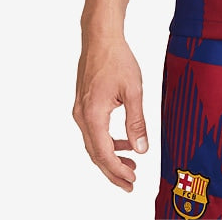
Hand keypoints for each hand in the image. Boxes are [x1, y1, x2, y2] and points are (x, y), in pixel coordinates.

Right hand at [73, 34, 148, 190]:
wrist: (101, 38)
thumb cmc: (117, 59)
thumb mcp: (133, 91)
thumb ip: (137, 122)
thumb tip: (141, 149)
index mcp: (93, 116)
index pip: (103, 154)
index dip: (117, 171)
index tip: (131, 181)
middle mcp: (82, 116)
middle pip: (96, 154)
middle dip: (113, 171)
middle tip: (130, 183)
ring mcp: (80, 111)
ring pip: (93, 144)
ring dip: (110, 157)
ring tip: (130, 164)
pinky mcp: (83, 104)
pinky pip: (93, 131)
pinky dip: (107, 141)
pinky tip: (122, 142)